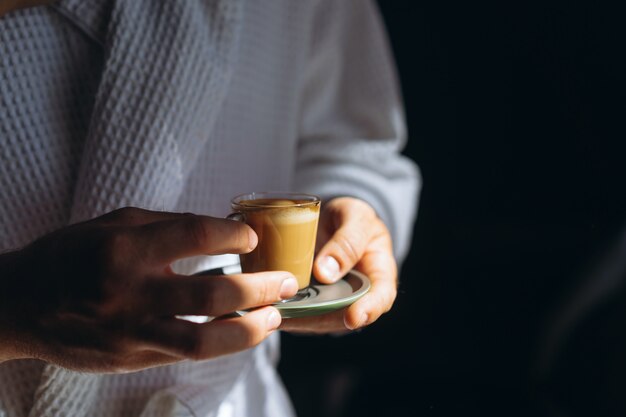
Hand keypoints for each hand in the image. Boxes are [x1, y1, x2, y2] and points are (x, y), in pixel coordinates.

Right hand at [0, 207, 298, 371]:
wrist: (22, 304)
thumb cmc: (72, 254)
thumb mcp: (114, 223)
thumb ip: (167, 224)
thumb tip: (221, 229)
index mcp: (125, 248)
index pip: (196, 236)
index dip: (234, 235)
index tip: (252, 237)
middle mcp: (130, 293)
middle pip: (211, 296)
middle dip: (260, 288)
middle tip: (286, 281)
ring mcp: (131, 332)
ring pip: (204, 341)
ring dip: (250, 330)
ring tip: (276, 317)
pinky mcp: (132, 358)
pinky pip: (186, 355)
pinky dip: (221, 344)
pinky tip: (243, 331)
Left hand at [279, 197, 396, 332]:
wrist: (335, 220)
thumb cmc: (352, 217)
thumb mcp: (356, 217)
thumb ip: (347, 241)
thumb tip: (326, 273)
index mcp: (379, 274)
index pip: (381, 298)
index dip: (369, 310)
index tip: (353, 317)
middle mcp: (357, 296)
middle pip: (342, 316)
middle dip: (317, 319)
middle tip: (293, 314)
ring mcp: (333, 302)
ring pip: (316, 318)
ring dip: (295, 318)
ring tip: (272, 310)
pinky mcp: (312, 303)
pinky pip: (300, 311)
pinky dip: (284, 310)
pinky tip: (264, 306)